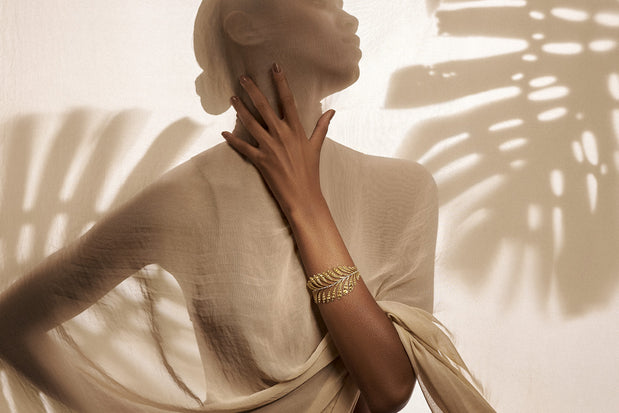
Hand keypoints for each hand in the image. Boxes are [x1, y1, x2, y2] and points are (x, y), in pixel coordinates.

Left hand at [222, 63, 335, 217]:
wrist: (303, 196)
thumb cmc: (310, 171)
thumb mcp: (316, 147)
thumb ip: (321, 127)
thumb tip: (331, 112)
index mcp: (296, 130)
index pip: (288, 100)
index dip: (281, 82)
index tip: (274, 67)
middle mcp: (282, 135)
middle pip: (264, 107)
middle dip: (253, 90)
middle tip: (243, 77)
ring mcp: (270, 147)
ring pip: (250, 123)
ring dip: (240, 109)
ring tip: (232, 98)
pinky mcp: (260, 160)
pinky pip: (243, 147)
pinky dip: (233, 140)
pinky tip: (224, 133)